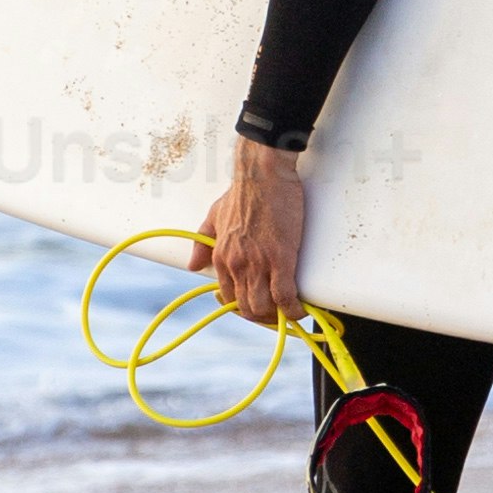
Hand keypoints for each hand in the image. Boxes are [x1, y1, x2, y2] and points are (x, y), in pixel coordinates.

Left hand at [196, 137, 309, 331]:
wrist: (262, 176)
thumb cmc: (242, 192)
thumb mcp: (214, 216)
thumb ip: (202, 242)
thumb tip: (193, 265)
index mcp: (221, 257)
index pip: (228, 298)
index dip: (244, 308)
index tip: (257, 307)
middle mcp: (237, 265)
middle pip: (247, 308)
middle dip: (263, 316)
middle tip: (277, 312)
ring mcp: (258, 264)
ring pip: (264, 307)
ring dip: (277, 316)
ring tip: (288, 311)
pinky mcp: (280, 259)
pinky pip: (285, 296)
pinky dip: (292, 309)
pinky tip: (299, 309)